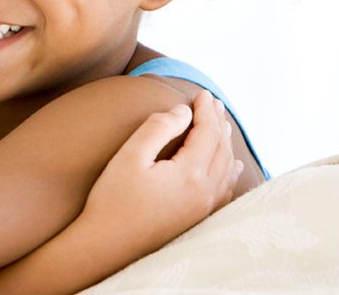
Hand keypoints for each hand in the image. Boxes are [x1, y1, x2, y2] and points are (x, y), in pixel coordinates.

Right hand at [82, 90, 240, 256]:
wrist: (105, 245)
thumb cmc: (112, 199)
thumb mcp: (130, 155)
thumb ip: (158, 128)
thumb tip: (184, 112)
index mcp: (190, 174)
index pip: (207, 133)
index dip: (206, 110)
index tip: (202, 93)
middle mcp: (204, 193)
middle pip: (221, 149)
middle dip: (218, 122)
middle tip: (213, 102)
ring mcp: (203, 209)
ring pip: (226, 169)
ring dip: (225, 143)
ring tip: (222, 124)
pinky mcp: (196, 219)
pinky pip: (225, 190)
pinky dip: (230, 172)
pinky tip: (233, 167)